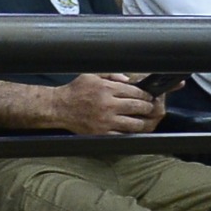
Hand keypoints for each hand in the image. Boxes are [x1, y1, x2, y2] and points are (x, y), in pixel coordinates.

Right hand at [50, 73, 165, 136]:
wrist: (59, 108)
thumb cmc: (75, 90)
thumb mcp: (92, 75)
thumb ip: (112, 75)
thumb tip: (128, 80)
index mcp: (106, 89)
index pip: (135, 92)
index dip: (146, 94)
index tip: (149, 96)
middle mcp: (108, 105)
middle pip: (138, 107)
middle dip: (148, 107)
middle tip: (151, 107)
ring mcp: (105, 121)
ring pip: (134, 124)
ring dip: (144, 122)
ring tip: (146, 120)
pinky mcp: (101, 133)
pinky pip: (122, 135)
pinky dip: (131, 133)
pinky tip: (133, 129)